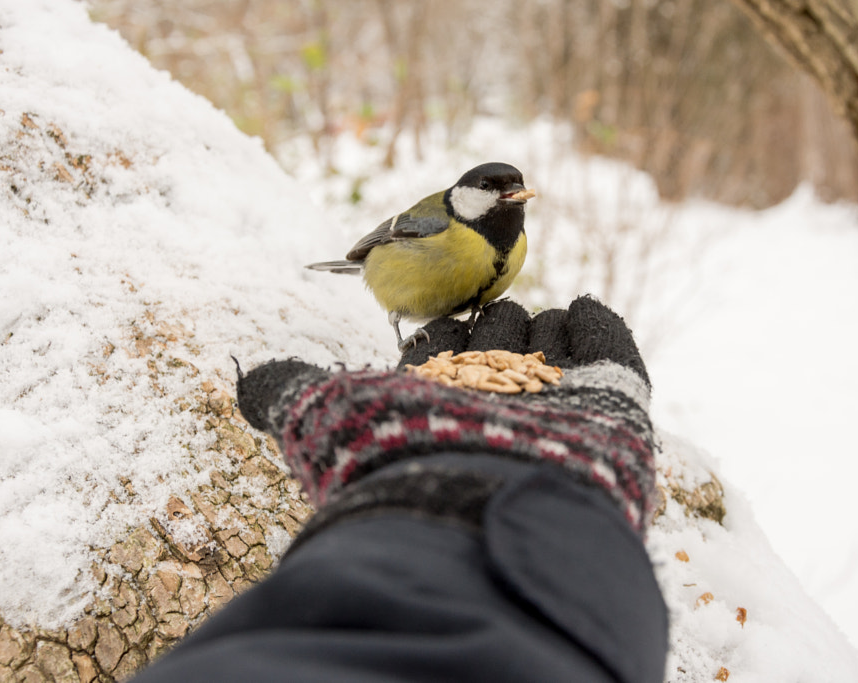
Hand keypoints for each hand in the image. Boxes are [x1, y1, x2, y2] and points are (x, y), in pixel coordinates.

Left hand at [236, 296, 655, 531]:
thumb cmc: (405, 459)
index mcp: (438, 413)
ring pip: (547, 343)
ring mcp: (558, 408)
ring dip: (535, 323)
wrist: (494, 506)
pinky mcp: (613, 405)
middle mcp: (497, 412)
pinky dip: (595, 325)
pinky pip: (610, 351)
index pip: (442, 357)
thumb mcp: (323, 418)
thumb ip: (288, 392)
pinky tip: (580, 309)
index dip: (437, 333)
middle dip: (490, 322)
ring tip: (526, 317)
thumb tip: (244, 378)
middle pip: (497, 345)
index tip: (433, 322)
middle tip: (486, 313)